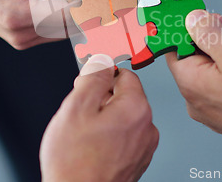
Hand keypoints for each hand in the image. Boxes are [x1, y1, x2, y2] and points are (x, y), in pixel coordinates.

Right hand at [40, 55, 158, 181]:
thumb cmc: (74, 162)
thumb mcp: (77, 106)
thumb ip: (94, 77)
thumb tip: (103, 60)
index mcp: (136, 108)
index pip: (125, 75)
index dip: (102, 77)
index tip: (88, 84)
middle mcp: (147, 127)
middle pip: (124, 97)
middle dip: (101, 100)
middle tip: (79, 115)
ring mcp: (144, 147)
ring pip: (122, 118)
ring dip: (104, 119)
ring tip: (84, 135)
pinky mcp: (137, 162)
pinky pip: (124, 138)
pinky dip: (109, 137)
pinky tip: (91, 148)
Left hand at [166, 11, 221, 155]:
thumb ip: (208, 34)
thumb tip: (192, 20)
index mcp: (191, 84)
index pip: (174, 49)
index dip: (186, 29)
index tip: (201, 17)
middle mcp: (196, 101)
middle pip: (191, 60)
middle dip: (207, 41)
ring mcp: (211, 111)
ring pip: (207, 72)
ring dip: (221, 57)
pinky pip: (219, 87)